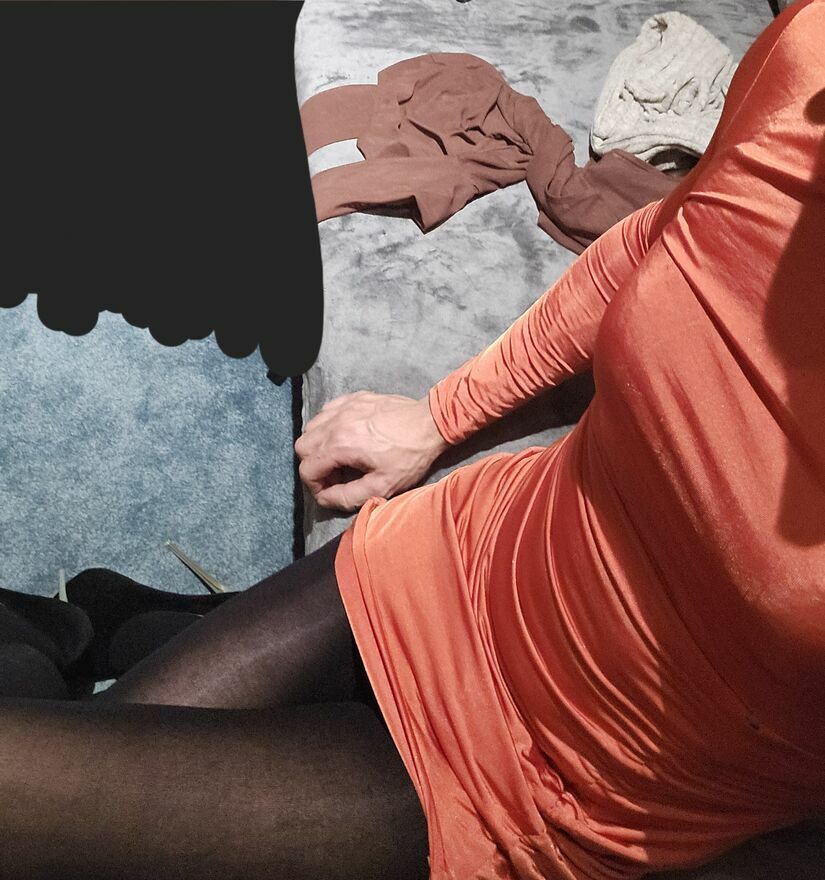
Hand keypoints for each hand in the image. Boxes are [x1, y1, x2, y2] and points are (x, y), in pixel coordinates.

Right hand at [294, 391, 449, 511]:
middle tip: (337, 473)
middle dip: (314, 464)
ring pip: (311, 427)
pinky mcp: (353, 398)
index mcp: (340, 444)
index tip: (332, 490)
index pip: (306, 469)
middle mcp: (336, 422)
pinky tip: (348, 435)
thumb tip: (325, 499)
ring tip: (343, 455)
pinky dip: (329, 425)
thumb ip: (348, 496)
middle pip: (302, 446)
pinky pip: (327, 411)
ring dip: (320, 445)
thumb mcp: (383, 485)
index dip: (315, 486)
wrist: (431, 423)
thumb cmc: (410, 456)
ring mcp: (344, 406)